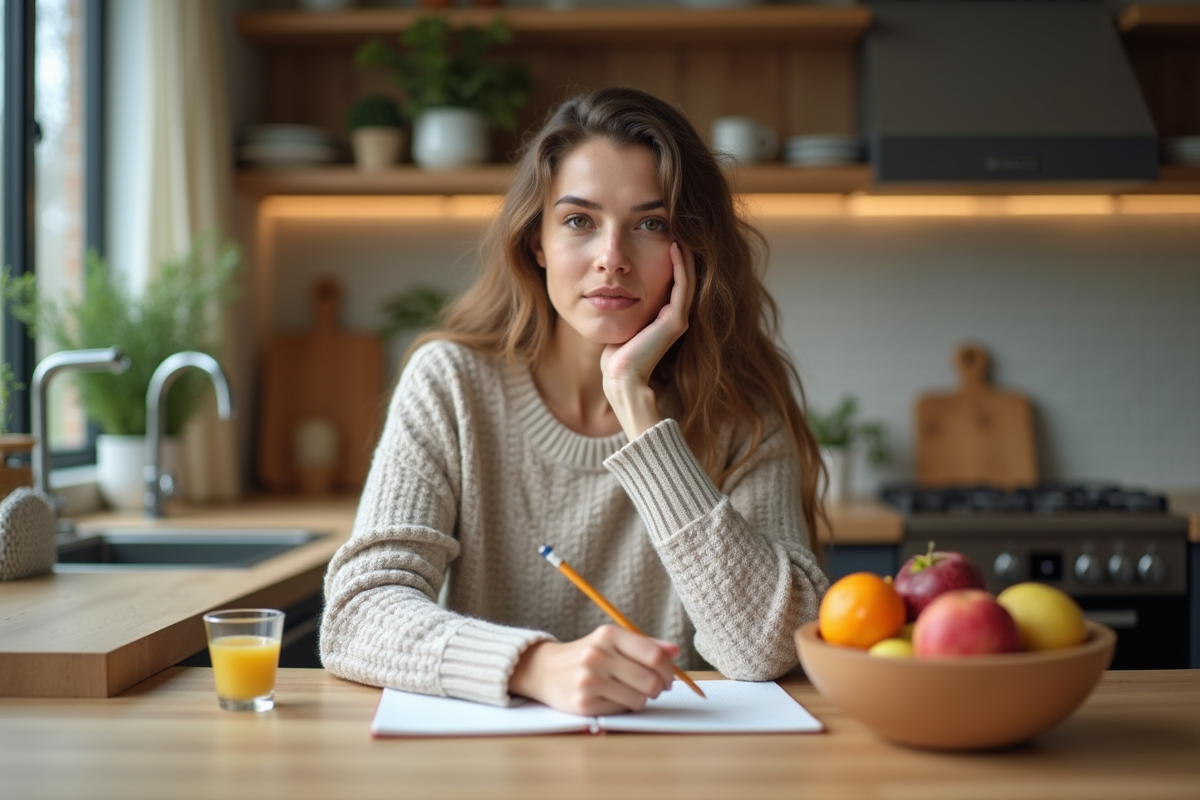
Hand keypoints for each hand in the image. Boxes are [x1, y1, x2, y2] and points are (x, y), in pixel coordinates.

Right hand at [508, 625, 680, 715]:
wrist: (545, 670)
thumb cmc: (587, 655)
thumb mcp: (612, 642)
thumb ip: (645, 646)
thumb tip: (675, 651)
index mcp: (608, 634)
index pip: (654, 655)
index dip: (669, 670)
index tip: (669, 677)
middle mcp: (598, 655)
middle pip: (651, 680)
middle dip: (658, 688)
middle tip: (653, 688)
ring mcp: (589, 680)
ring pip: (639, 699)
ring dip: (641, 699)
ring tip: (628, 691)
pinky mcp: (583, 703)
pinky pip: (621, 710)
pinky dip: (622, 706)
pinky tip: (610, 697)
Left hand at [600, 242, 696, 438]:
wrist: (620, 376)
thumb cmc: (615, 354)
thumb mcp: (621, 320)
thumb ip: (624, 304)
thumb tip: (611, 288)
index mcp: (664, 317)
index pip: (673, 281)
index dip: (672, 258)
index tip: (664, 234)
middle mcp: (675, 316)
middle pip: (684, 276)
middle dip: (682, 251)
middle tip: (678, 225)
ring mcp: (678, 318)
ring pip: (687, 278)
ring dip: (685, 253)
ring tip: (680, 229)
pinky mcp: (675, 321)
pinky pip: (682, 286)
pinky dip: (681, 265)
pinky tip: (675, 246)